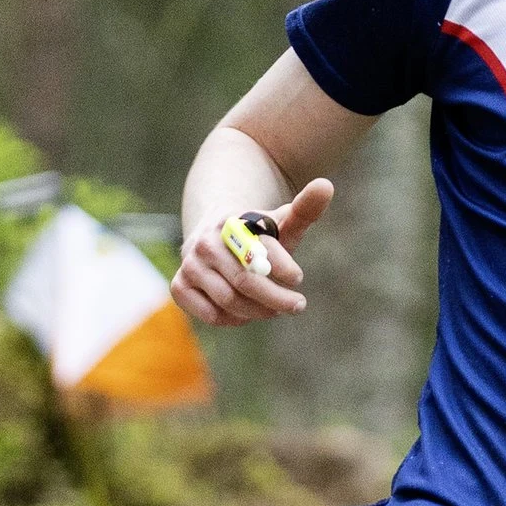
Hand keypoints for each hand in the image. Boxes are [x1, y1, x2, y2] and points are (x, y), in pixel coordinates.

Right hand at [171, 178, 332, 326]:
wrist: (216, 235)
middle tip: (298, 305)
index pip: (260, 251)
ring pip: (229, 301)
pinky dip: (232, 319)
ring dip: (257, 311)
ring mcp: (190, 265)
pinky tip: (245, 313)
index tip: (298, 278)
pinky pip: (210, 314)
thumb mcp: (281, 222)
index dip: (282, 268)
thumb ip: (304, 209)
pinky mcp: (179, 286)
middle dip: (276, 298)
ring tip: (274, 309)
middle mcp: (207, 242)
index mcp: (232, 223)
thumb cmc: (257, 235)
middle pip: (245, 282)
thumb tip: (326, 185)